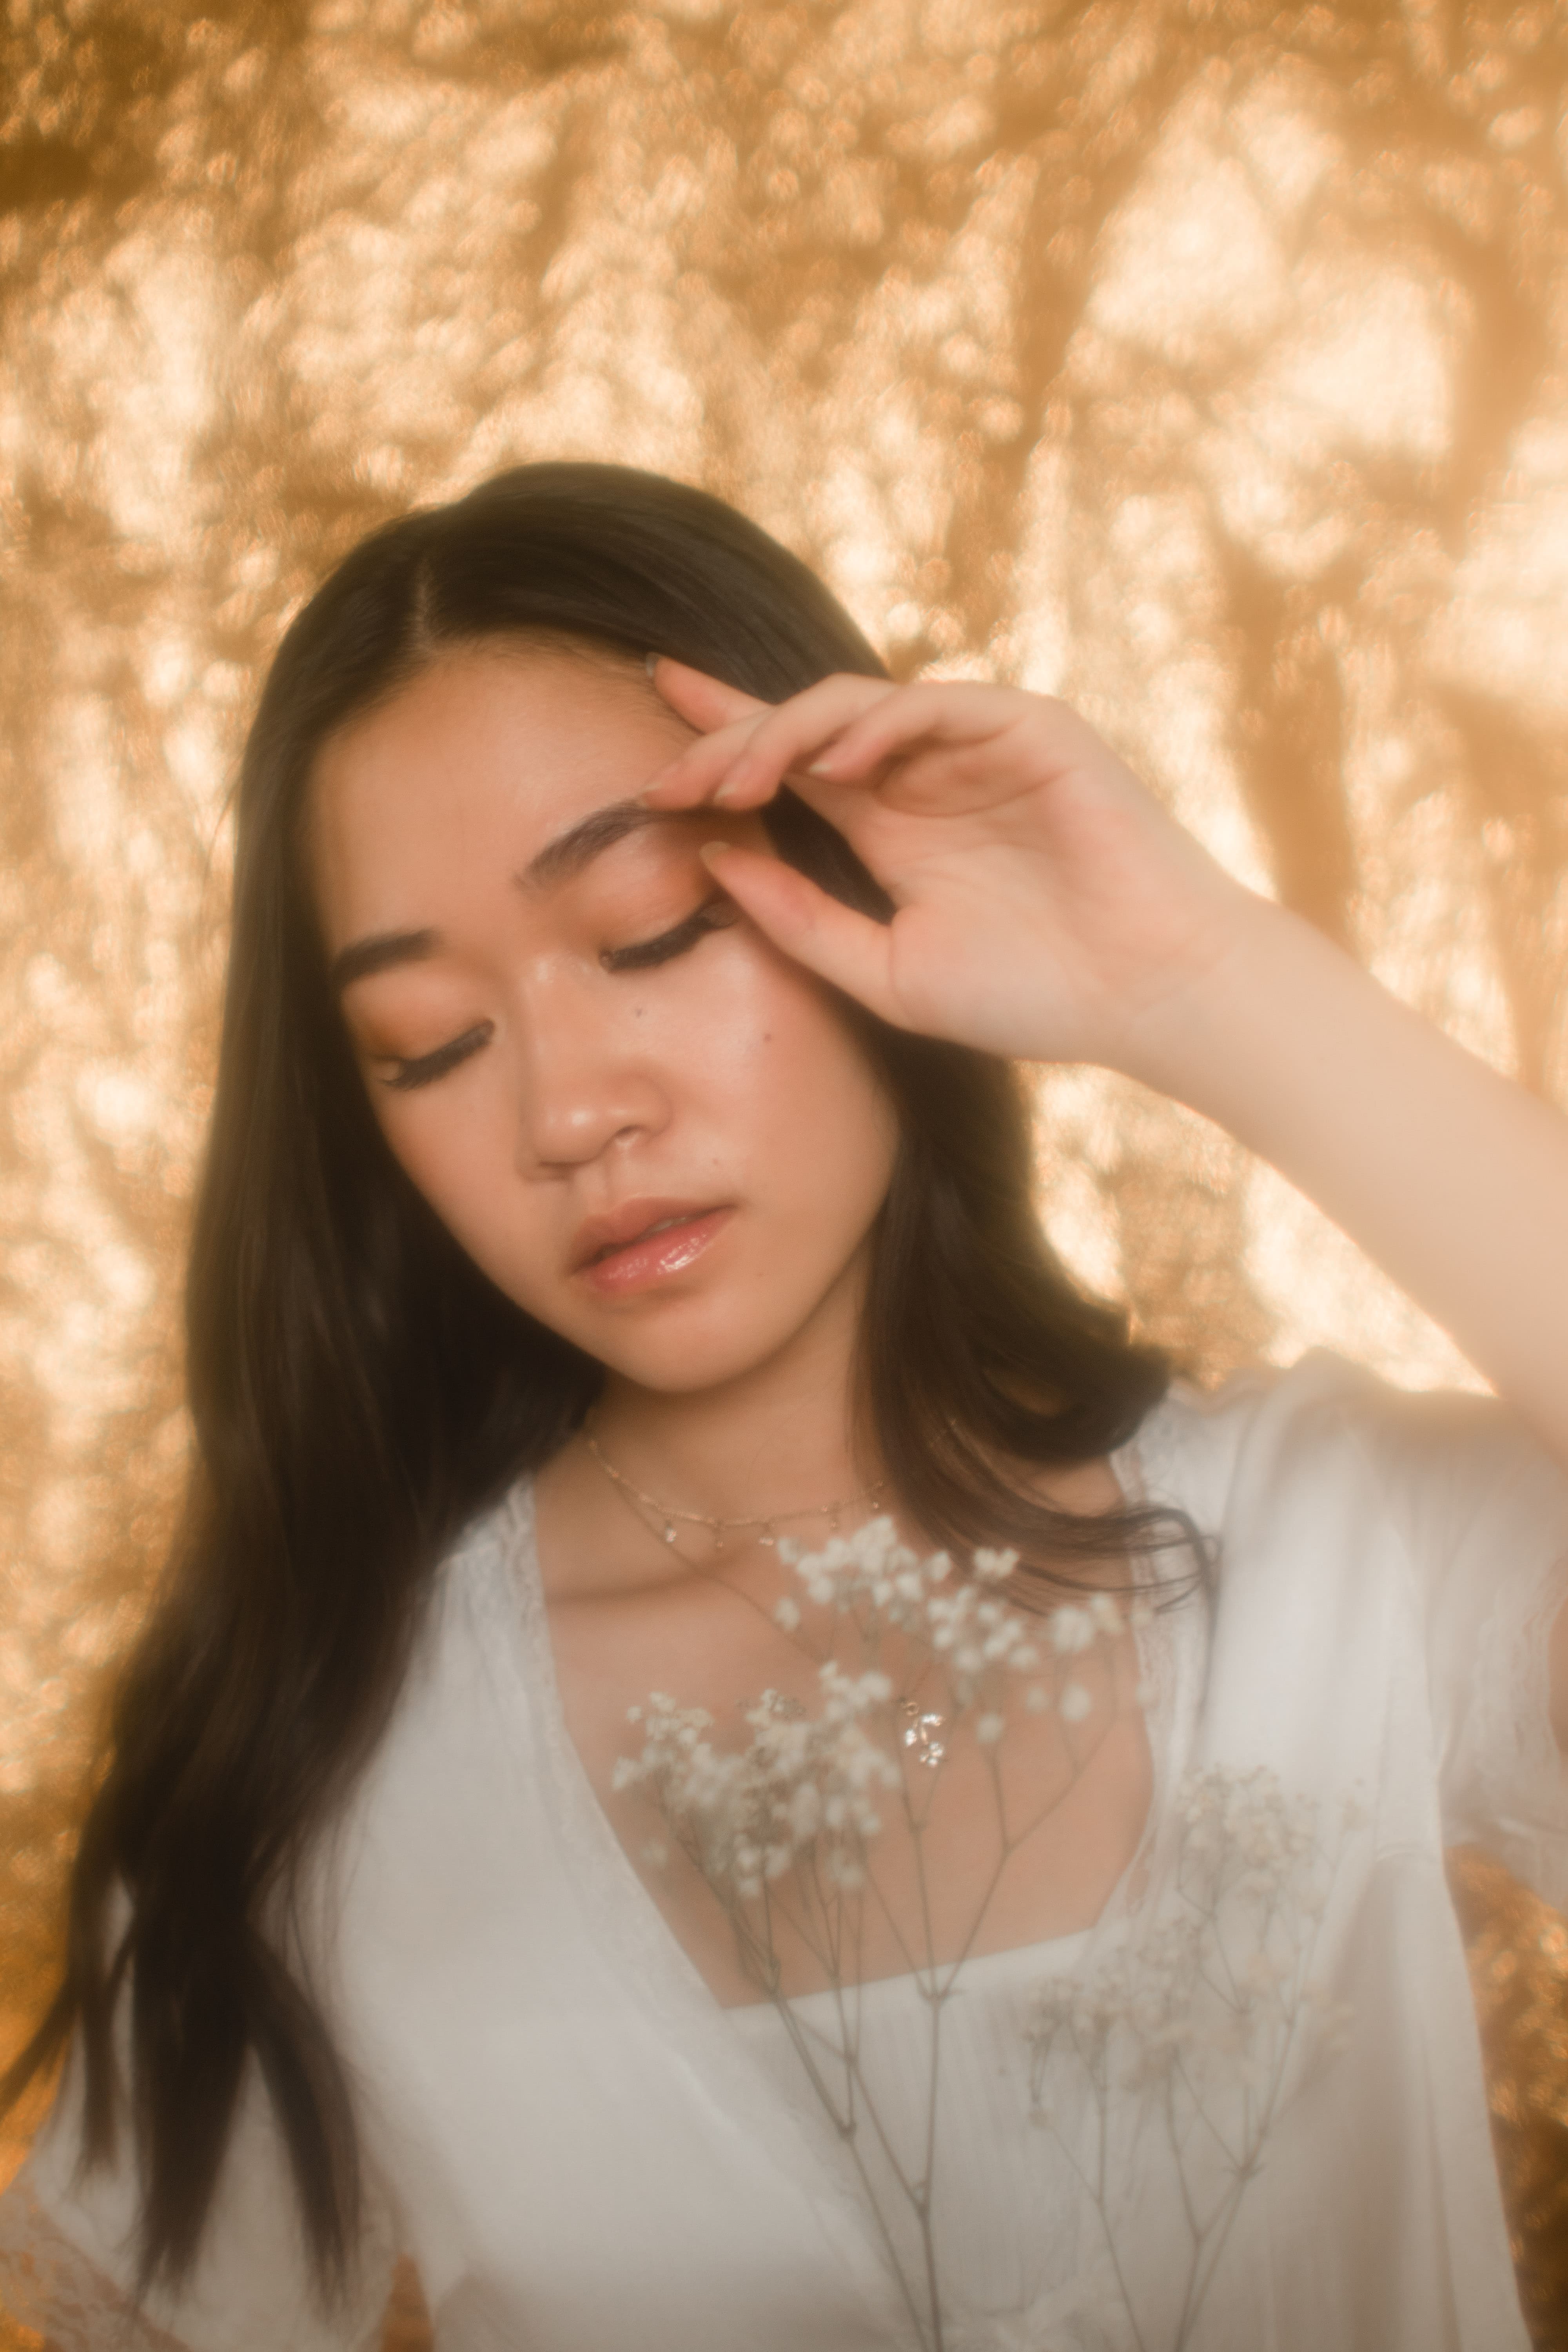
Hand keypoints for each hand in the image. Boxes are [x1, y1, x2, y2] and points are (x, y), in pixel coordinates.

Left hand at [641, 660, 1264, 1076]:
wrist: (1142, 997)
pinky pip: (936, 702)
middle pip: (803, 727)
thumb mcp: (884, 972)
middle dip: (728, 739)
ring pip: (855, 705)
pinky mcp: (1028, 728)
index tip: (646, 764)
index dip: (719, 748)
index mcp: (890, 829)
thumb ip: (799, 920)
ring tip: (734, 776)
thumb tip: (715, 859)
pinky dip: (880, 722)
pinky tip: (833, 760)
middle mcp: (922, 777)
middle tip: (668, 776)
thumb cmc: (1030, 996)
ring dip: (786, 732)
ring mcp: (975, 747)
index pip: (788, 769)